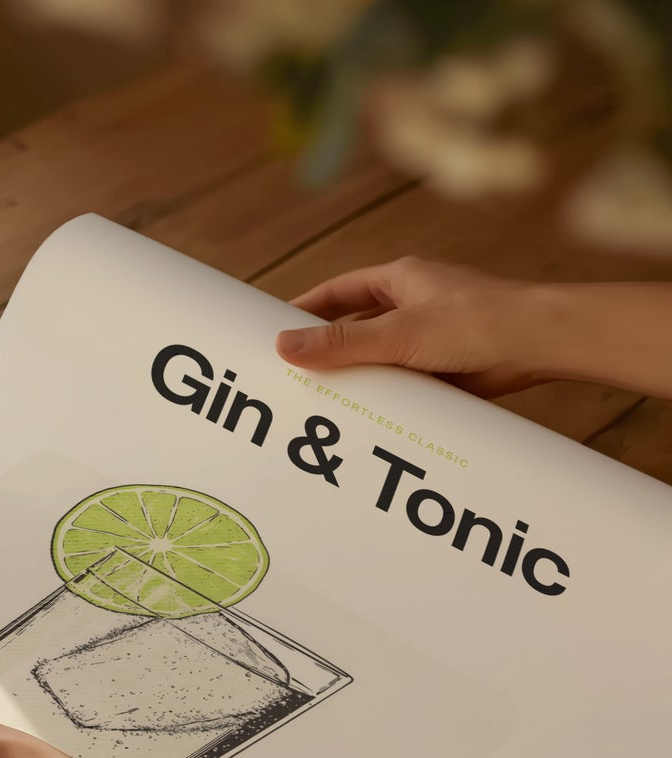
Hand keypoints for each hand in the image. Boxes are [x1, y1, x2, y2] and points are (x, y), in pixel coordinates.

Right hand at [276, 256, 544, 396]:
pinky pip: (403, 382)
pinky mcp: (445, 367)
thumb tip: (283, 346)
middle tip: (291, 374)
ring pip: (379, 357)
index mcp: (401, 280)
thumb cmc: (477, 322)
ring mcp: (430, 337)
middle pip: (356, 326)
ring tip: (322, 403)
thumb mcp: (398, 334)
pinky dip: (385, 397)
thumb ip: (341, 343)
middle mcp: (414, 304)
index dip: (305, 309)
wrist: (541, 345)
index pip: (339, 292)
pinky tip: (367, 418)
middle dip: (327, 349)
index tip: (275, 330)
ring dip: (357, 377)